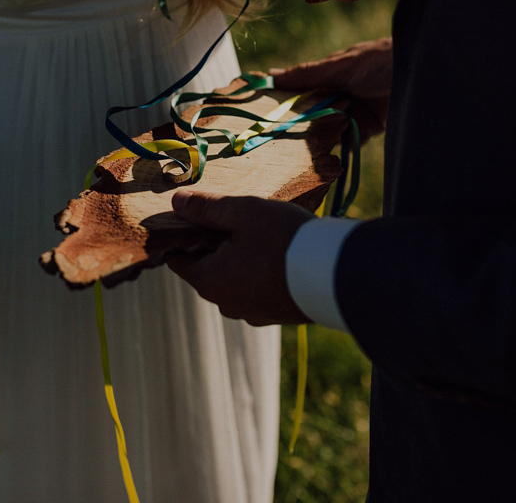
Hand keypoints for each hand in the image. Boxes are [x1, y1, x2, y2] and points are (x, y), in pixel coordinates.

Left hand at [167, 190, 314, 325]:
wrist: (339, 275)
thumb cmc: (285, 240)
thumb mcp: (243, 213)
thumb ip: (207, 208)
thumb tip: (176, 202)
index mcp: (209, 282)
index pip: (178, 259)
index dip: (183, 235)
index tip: (196, 215)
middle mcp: (226, 304)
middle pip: (207, 268)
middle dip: (215, 243)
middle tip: (235, 217)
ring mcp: (253, 313)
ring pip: (234, 278)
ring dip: (241, 257)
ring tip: (261, 232)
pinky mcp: (277, 314)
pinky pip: (258, 288)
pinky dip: (261, 271)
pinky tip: (278, 252)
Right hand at [269, 37, 392, 142]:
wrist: (424, 75)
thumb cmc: (377, 62)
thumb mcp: (339, 67)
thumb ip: (306, 75)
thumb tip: (270, 76)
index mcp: (327, 78)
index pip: (299, 93)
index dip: (283, 105)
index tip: (266, 118)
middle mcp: (337, 95)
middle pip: (312, 114)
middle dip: (303, 124)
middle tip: (287, 136)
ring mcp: (352, 112)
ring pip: (329, 129)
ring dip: (323, 135)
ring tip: (313, 142)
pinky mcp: (368, 128)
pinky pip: (350, 141)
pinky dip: (343, 145)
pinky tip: (334, 149)